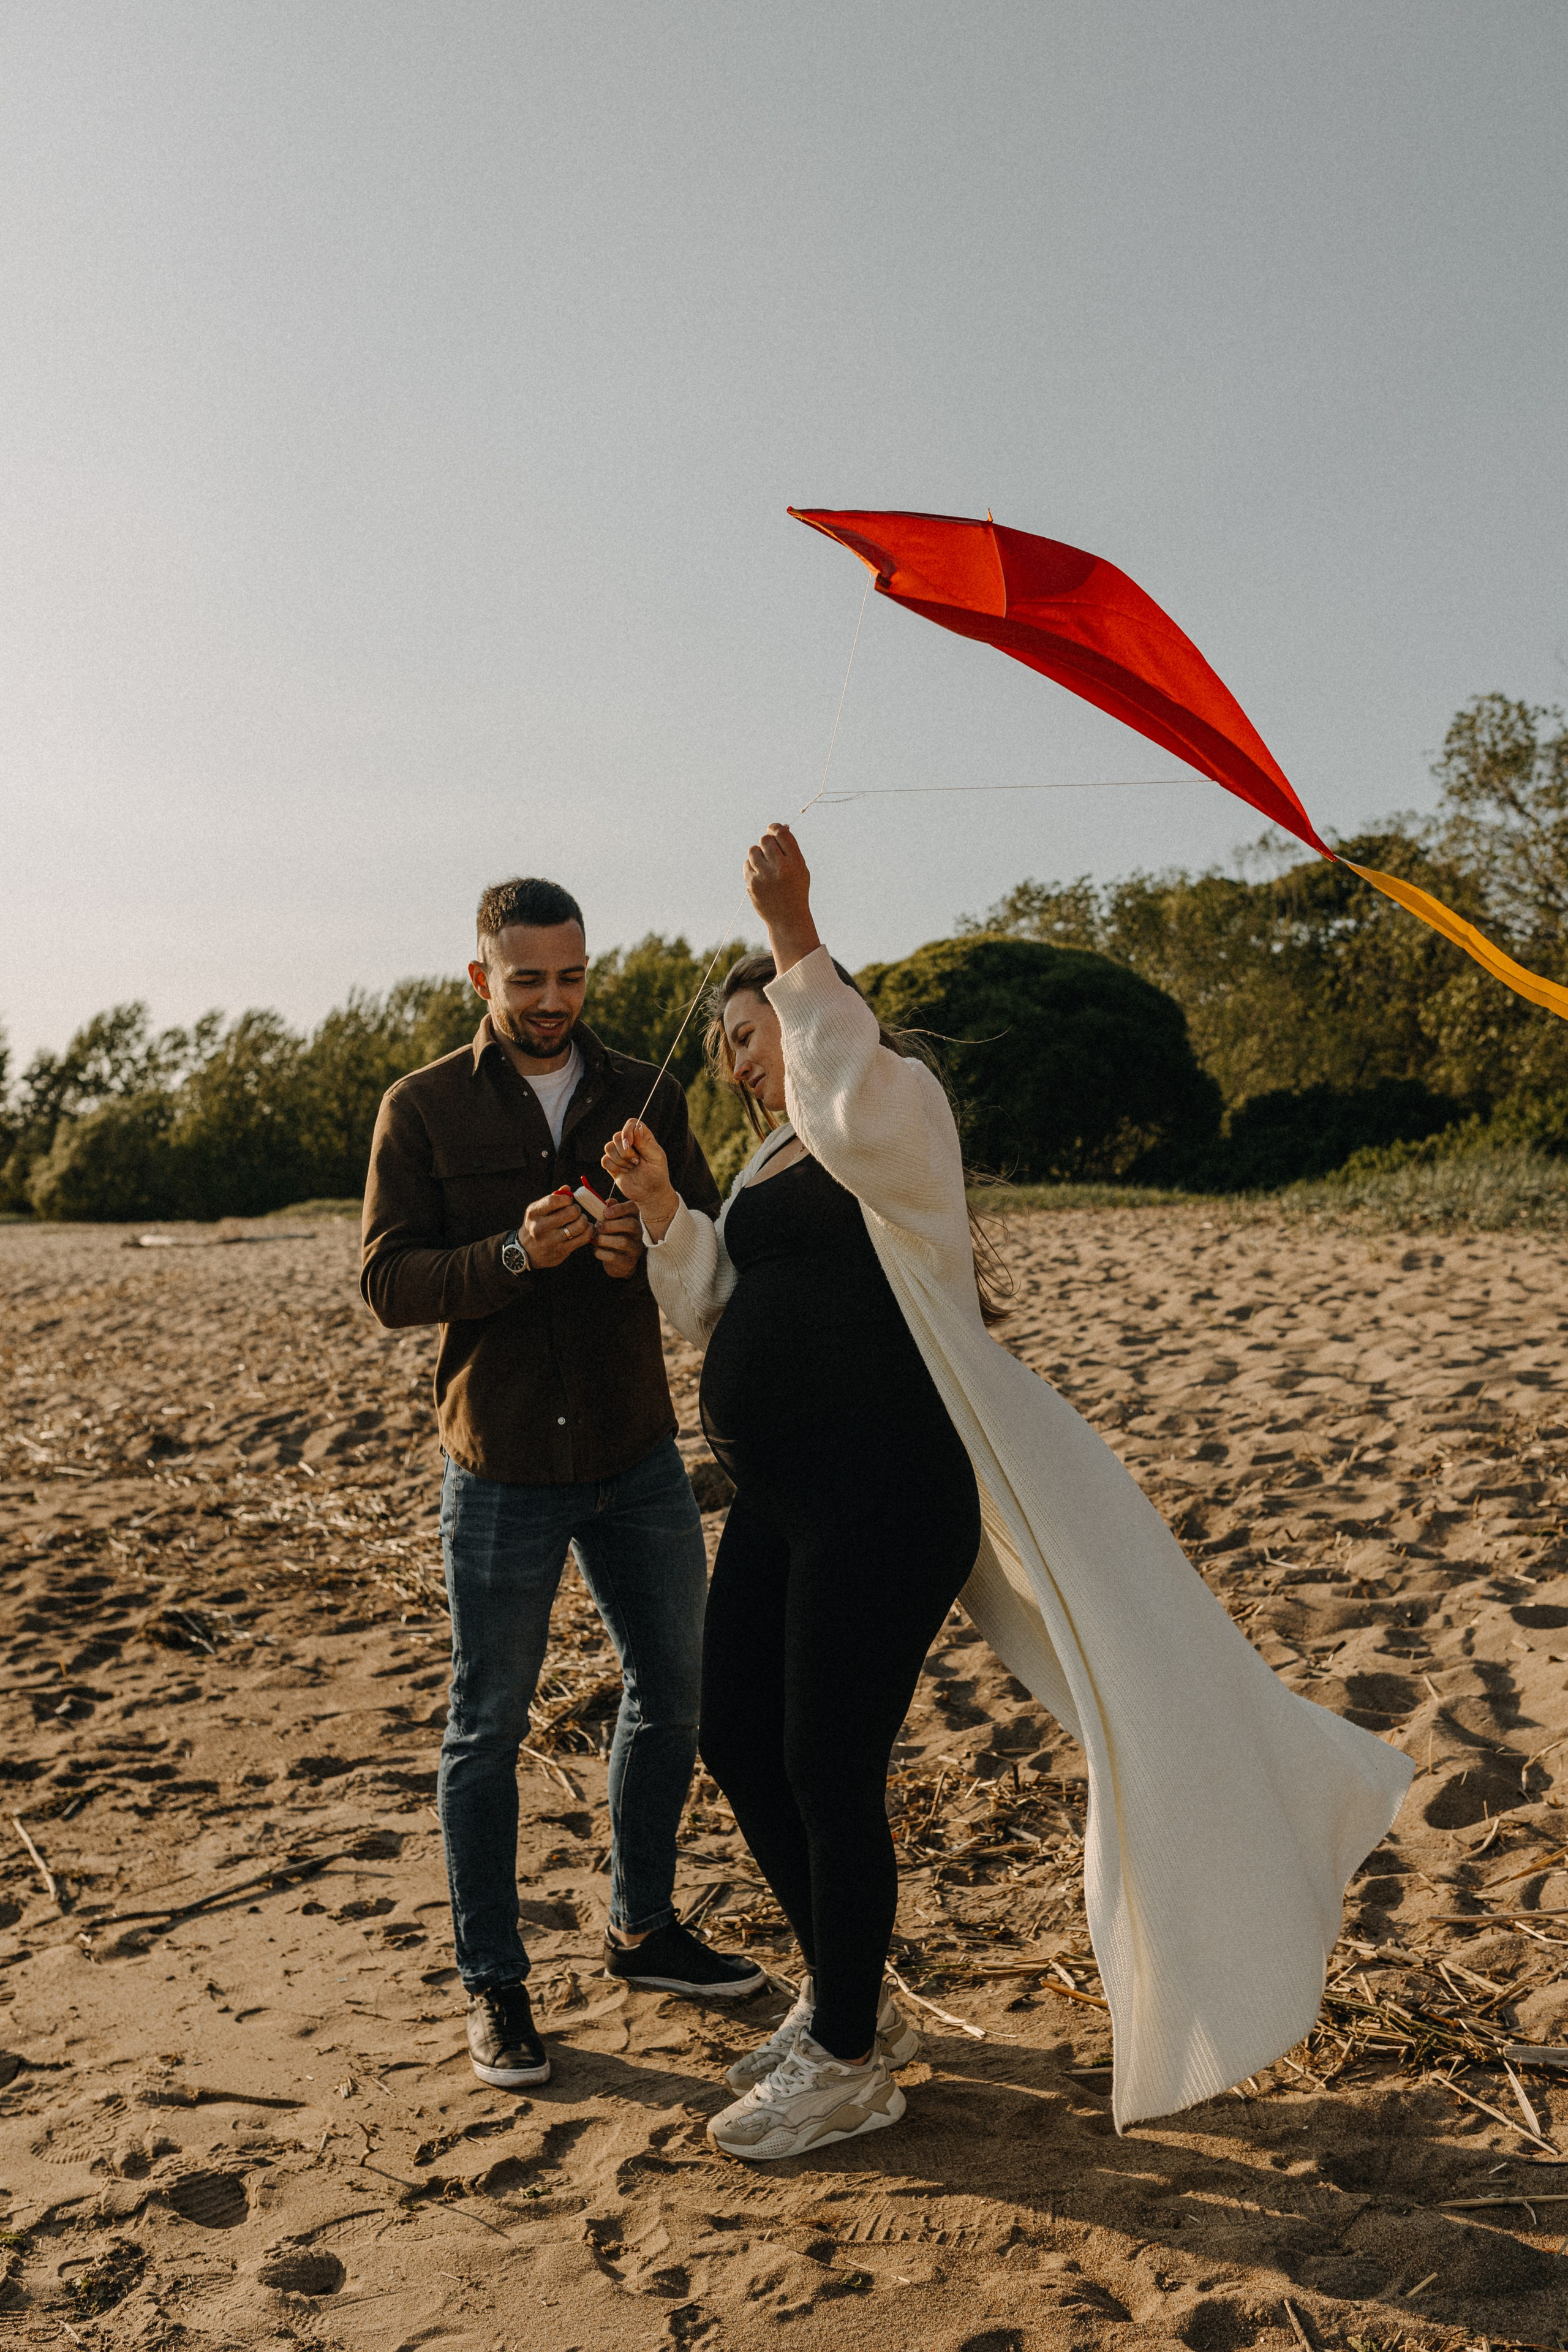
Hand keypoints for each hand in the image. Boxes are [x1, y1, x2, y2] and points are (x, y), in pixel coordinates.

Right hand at [520, 1190, 596, 1268]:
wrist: (527, 1252)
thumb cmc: (536, 1225)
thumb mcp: (538, 1211)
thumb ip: (552, 1198)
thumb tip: (567, 1188)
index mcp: (534, 1213)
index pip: (554, 1200)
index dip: (567, 1199)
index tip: (568, 1201)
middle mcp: (540, 1227)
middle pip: (571, 1212)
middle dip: (577, 1210)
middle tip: (575, 1212)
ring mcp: (551, 1241)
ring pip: (580, 1226)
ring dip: (584, 1220)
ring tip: (580, 1220)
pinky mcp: (561, 1251)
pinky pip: (583, 1238)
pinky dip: (588, 1231)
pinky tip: (585, 1229)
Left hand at [593, 1198, 644, 1278]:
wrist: (617, 1263)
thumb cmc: (612, 1237)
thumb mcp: (610, 1223)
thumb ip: (609, 1212)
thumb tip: (609, 1201)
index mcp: (634, 1219)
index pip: (633, 1208)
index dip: (620, 1208)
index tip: (606, 1213)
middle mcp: (638, 1233)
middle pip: (631, 1224)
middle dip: (612, 1225)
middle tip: (599, 1227)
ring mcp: (635, 1248)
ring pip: (623, 1242)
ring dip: (605, 1239)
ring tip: (597, 1239)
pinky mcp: (628, 1262)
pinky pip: (614, 1257)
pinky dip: (601, 1253)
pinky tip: (597, 1250)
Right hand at [602, 1120, 679, 1241]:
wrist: (650, 1193)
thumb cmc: (657, 1175)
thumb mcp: (656, 1158)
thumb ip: (645, 1143)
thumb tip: (636, 1127)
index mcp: (643, 1138)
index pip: (631, 1124)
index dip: (627, 1131)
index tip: (629, 1143)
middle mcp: (630, 1143)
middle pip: (617, 1136)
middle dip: (625, 1152)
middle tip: (637, 1162)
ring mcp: (620, 1154)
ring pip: (608, 1147)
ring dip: (620, 1160)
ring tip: (632, 1168)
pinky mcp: (612, 1165)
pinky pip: (604, 1160)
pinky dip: (613, 1167)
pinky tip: (624, 1172)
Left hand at [744, 823, 819, 972]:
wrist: (788, 919)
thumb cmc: (795, 890)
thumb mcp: (801, 870)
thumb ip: (790, 850)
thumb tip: (778, 828)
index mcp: (796, 862)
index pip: (781, 834)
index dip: (775, 828)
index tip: (773, 830)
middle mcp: (780, 868)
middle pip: (765, 840)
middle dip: (766, 842)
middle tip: (770, 851)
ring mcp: (765, 876)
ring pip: (753, 850)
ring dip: (758, 854)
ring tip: (765, 865)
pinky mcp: (753, 884)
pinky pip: (747, 864)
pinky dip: (752, 867)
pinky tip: (760, 876)